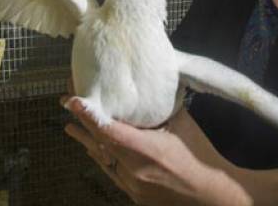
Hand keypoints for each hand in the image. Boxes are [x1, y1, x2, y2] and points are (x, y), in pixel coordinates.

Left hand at [62, 94, 249, 205]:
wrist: (211, 194)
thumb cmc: (200, 154)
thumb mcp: (183, 124)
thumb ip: (163, 106)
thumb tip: (153, 84)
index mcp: (146, 150)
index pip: (109, 130)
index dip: (88, 114)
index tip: (71, 99)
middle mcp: (134, 168)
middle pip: (100, 142)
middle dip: (82, 121)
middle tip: (66, 102)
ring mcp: (132, 184)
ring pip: (103, 159)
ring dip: (87, 141)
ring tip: (70, 127)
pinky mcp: (133, 194)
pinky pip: (112, 172)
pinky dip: (102, 158)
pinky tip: (93, 150)